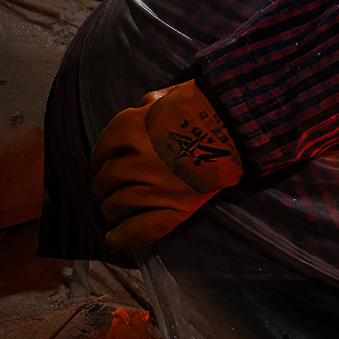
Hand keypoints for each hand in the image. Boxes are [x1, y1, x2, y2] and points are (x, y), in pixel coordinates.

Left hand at [91, 80, 244, 250]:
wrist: (237, 123)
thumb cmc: (201, 106)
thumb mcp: (161, 99)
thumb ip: (140, 112)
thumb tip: (133, 124)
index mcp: (128, 129)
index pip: (100, 153)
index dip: (101, 160)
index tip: (106, 164)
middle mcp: (137, 159)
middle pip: (105, 181)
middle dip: (104, 186)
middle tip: (113, 188)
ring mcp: (157, 186)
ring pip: (116, 205)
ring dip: (112, 208)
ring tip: (117, 208)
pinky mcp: (177, 207)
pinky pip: (142, 229)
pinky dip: (123, 237)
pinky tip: (113, 239)